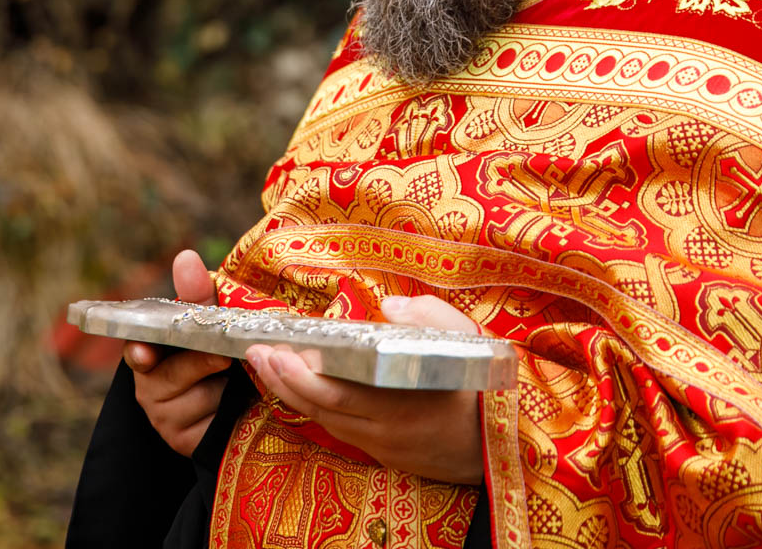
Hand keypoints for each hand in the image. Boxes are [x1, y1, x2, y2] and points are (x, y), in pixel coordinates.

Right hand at [128, 249, 226, 456]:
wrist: (240, 399)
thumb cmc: (216, 348)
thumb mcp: (207, 320)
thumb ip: (197, 293)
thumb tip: (186, 257)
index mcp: (148, 355)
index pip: (135, 352)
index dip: (140, 353)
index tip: (144, 354)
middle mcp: (149, 390)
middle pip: (173, 377)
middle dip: (201, 363)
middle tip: (225, 356)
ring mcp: (167, 421)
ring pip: (199, 402)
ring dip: (225, 389)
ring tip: (238, 381)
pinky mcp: (188, 444)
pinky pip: (213, 426)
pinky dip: (232, 412)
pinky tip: (240, 404)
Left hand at [246, 294, 485, 485]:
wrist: (507, 445)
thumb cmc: (486, 386)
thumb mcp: (468, 340)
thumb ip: (428, 318)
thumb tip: (387, 306)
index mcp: (402, 402)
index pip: (337, 392)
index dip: (299, 375)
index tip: (276, 351)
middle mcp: (386, 431)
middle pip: (320, 408)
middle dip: (282, 380)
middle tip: (255, 352)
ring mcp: (384, 447)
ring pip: (326, 422)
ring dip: (293, 394)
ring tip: (267, 365)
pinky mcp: (387, 455)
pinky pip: (342, 431)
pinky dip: (316, 408)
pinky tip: (302, 389)